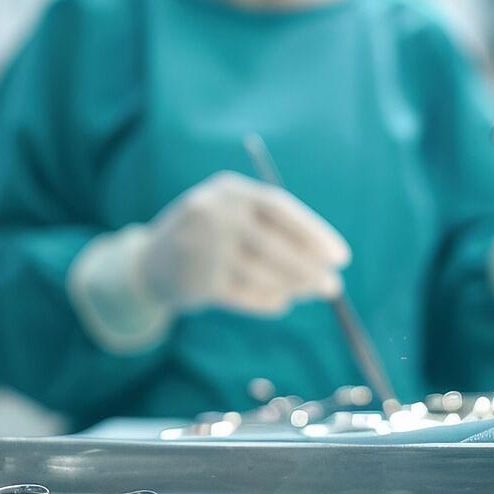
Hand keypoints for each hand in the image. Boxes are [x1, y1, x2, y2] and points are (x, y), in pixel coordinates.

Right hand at [138, 171, 348, 316]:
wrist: (152, 261)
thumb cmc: (212, 236)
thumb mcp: (237, 215)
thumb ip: (277, 230)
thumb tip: (327, 260)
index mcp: (231, 189)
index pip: (282, 210)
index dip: (315, 235)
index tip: (341, 258)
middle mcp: (215, 214)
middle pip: (275, 245)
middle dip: (310, 269)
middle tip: (332, 287)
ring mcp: (203, 248)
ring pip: (263, 273)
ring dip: (292, 287)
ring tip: (309, 293)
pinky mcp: (198, 281)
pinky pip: (245, 295)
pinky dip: (267, 301)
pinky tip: (280, 303)